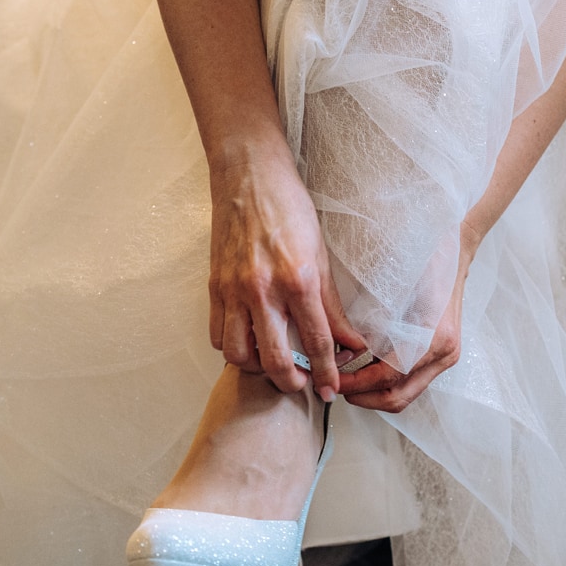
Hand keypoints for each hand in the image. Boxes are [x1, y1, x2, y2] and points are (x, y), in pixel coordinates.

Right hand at [208, 154, 364, 397]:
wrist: (249, 176)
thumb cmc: (289, 209)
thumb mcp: (321, 255)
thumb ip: (332, 305)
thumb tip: (351, 341)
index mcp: (298, 280)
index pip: (316, 341)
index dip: (327, 372)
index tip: (333, 389)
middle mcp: (263, 290)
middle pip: (274, 359)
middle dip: (291, 382)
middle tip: (302, 385)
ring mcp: (234, 290)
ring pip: (238, 354)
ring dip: (257, 368)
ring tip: (272, 363)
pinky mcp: (214, 286)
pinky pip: (217, 334)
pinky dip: (232, 348)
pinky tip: (248, 342)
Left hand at [340, 223, 479, 412]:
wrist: (455, 251)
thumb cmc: (425, 261)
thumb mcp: (395, 287)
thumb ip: (375, 322)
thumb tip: (344, 349)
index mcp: (434, 339)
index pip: (389, 376)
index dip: (358, 383)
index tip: (335, 380)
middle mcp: (444, 353)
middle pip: (399, 397)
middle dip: (364, 398)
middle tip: (337, 387)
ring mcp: (446, 357)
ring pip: (406, 394)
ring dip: (374, 394)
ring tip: (348, 382)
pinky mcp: (441, 355)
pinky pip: (411, 381)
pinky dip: (387, 383)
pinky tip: (366, 371)